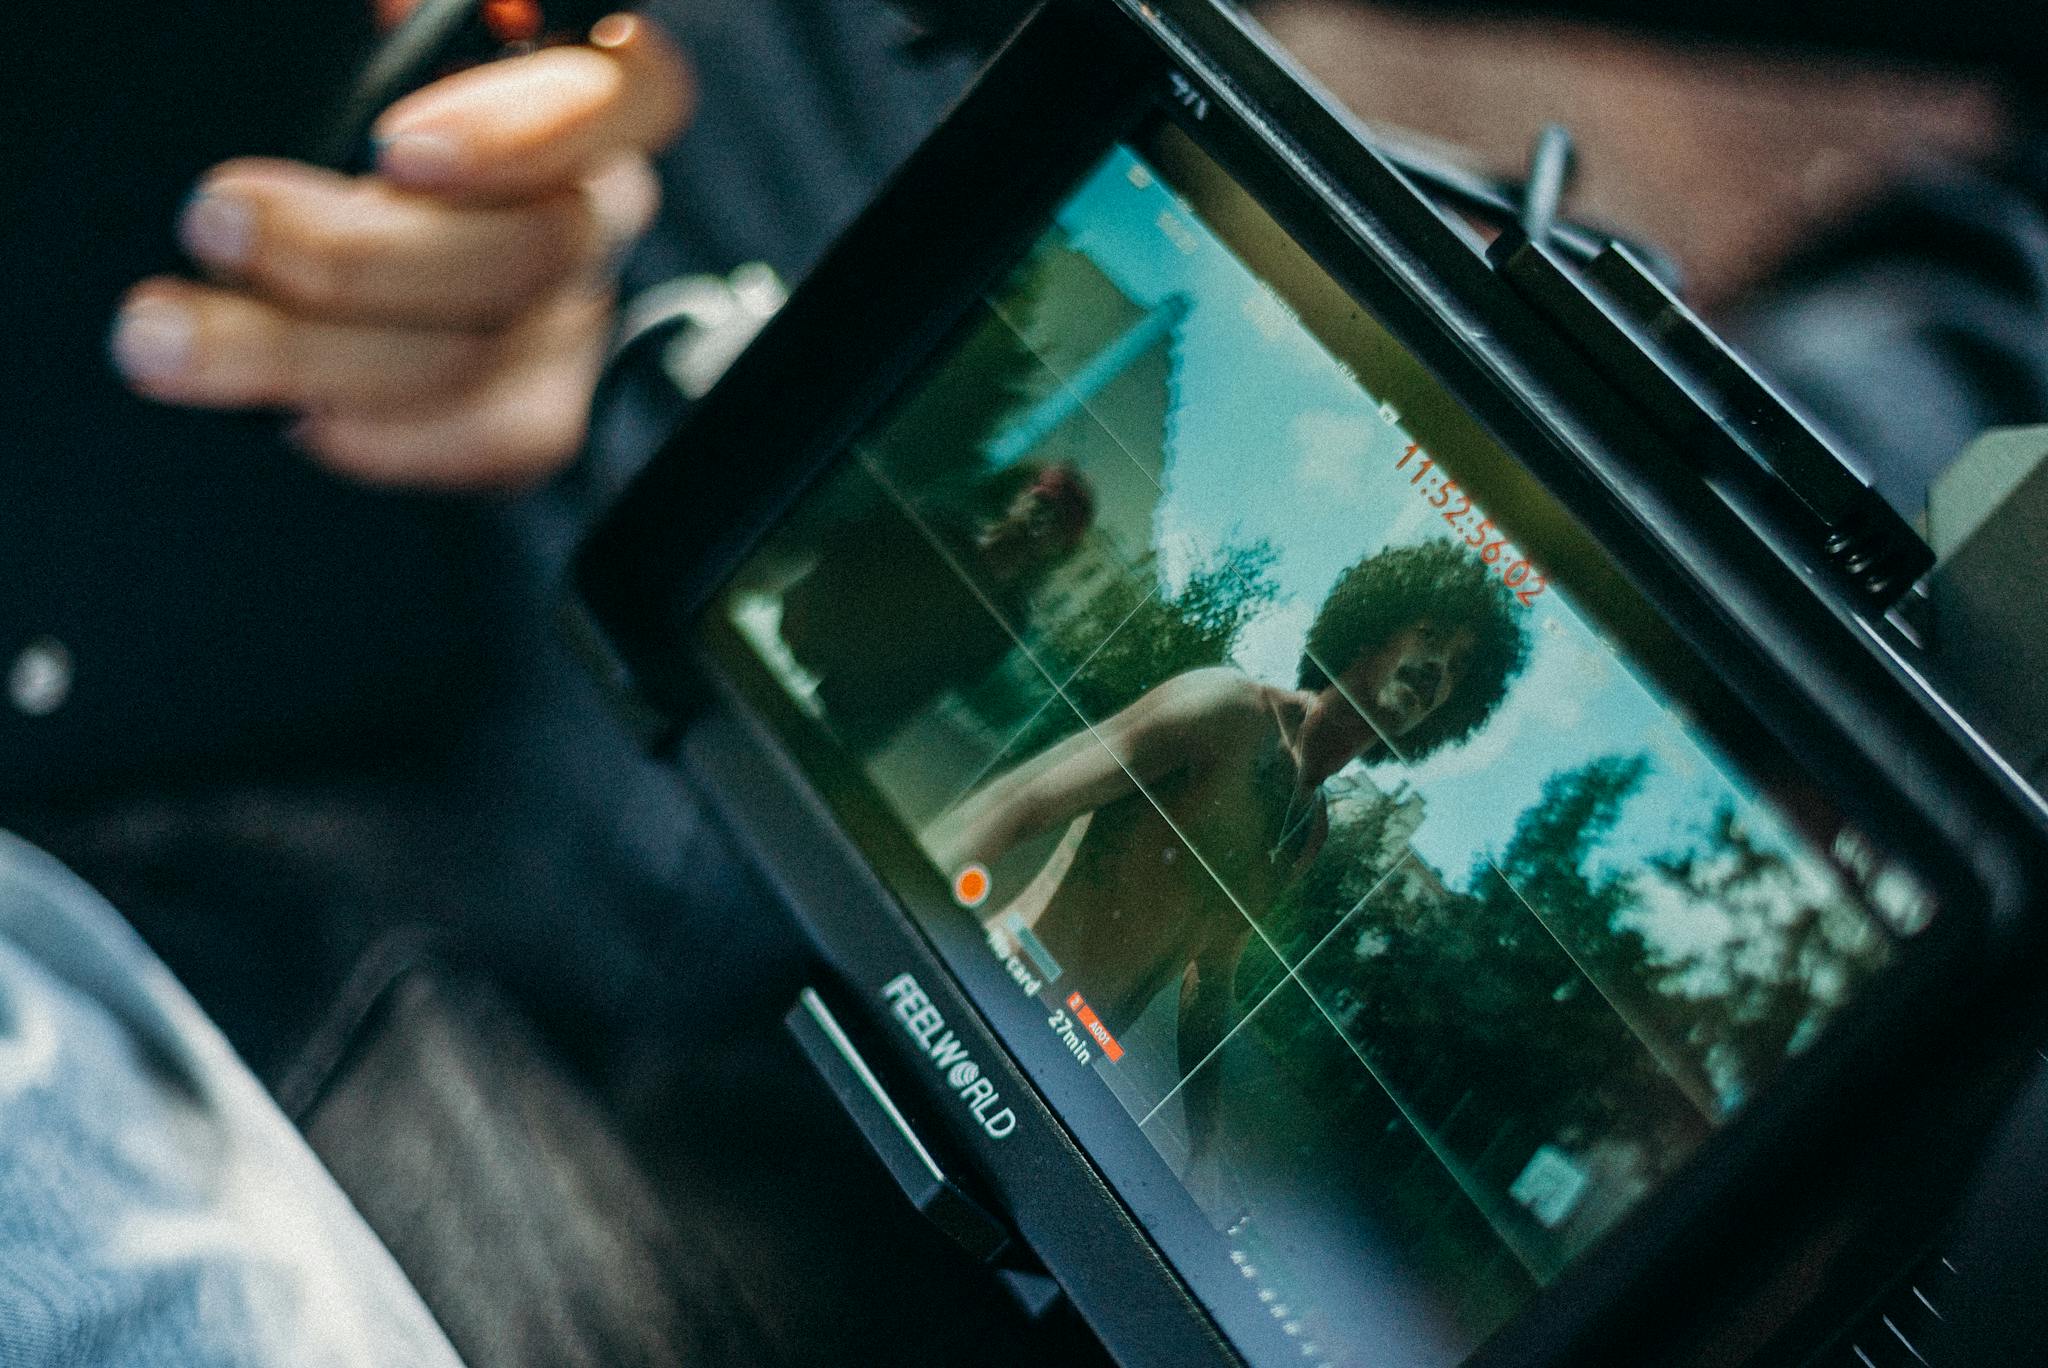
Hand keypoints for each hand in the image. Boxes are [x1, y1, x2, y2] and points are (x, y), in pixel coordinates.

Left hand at [110, 13, 692, 489]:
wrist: (341, 202)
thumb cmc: (364, 110)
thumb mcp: (374, 46)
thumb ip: (395, 32)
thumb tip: (385, 26)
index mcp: (581, 97)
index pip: (637, 97)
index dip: (534, 131)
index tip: (397, 152)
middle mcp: (595, 209)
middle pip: (538, 254)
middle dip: (359, 257)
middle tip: (218, 223)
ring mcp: (573, 317)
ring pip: (492, 361)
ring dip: (315, 357)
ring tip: (175, 335)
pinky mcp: (534, 407)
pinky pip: (486, 444)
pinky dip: (384, 438)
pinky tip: (292, 415)